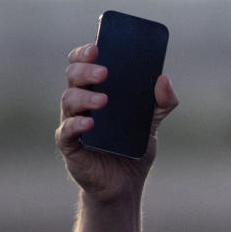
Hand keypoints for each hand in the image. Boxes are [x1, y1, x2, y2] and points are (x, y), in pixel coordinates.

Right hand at [56, 43, 178, 201]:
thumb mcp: (153, 122)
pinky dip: (76, 124)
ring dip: (85, 96)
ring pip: (68, 101)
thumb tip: (163, 79)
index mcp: (96, 91)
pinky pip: (66, 131)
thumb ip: (163, 102)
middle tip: (104, 72)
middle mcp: (81, 103)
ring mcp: (73, 123)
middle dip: (85, 70)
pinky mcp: (70, 146)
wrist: (125, 184)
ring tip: (104, 99)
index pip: (82, 65)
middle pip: (73, 78)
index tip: (97, 47)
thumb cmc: (133, 147)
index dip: (84, 53)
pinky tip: (90, 122)